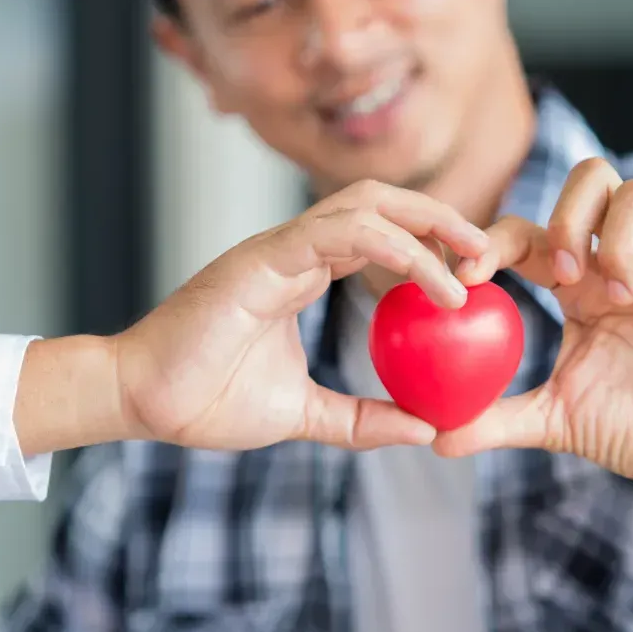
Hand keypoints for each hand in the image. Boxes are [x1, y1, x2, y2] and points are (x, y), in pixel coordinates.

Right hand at [113, 180, 489, 451]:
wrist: (144, 402)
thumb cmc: (210, 401)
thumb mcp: (307, 414)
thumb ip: (363, 418)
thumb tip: (424, 427)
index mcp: (304, 272)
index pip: (380, 235)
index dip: (430, 244)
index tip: (473, 277)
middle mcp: (295, 249)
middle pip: (383, 203)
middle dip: (441, 218)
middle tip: (489, 252)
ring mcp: (278, 248)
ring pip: (367, 204)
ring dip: (429, 224)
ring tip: (472, 261)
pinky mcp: (262, 258)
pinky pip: (340, 232)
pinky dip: (395, 248)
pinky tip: (433, 281)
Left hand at [436, 157, 632, 487]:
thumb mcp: (560, 422)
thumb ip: (500, 420)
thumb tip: (435, 438)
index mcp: (577, 288)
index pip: (528, 235)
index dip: (490, 242)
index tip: (466, 277)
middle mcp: (621, 263)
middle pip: (589, 180)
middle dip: (567, 217)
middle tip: (564, 275)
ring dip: (621, 242)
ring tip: (623, 298)